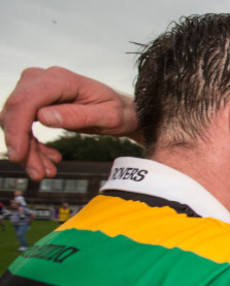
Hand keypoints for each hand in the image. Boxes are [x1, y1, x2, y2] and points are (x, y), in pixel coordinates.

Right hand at [0, 67, 138, 179]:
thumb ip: (78, 116)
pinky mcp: (38, 102)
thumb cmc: (119, 112)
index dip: (17, 129)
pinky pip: (24, 125)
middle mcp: (44, 79)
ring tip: (47, 171)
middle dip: (23, 146)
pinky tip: (50, 159)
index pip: (26, 101)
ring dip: (28, 151)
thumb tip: (43, 117)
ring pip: (17, 121)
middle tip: (38, 174)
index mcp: (61, 80)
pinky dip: (32, 146)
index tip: (19, 156)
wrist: (123, 110)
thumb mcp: (108, 117)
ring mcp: (38, 89)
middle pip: (17, 112)